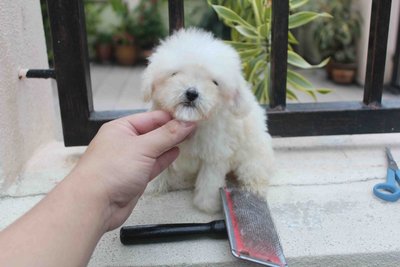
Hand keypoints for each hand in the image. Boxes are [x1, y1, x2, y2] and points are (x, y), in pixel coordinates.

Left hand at [71, 110, 195, 229]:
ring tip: (189, 136)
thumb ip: (167, 135)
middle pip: (154, 132)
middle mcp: (125, 142)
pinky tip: (176, 152)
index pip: (152, 117)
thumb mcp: (142, 147)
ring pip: (155, 148)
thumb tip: (186, 123)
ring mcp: (130, 160)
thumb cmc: (108, 171)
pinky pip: (153, 163)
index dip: (172, 117)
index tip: (191, 117)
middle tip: (194, 126)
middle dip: (173, 130)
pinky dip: (165, 158)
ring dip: (170, 143)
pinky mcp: (135, 177)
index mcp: (121, 128)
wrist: (94, 205)